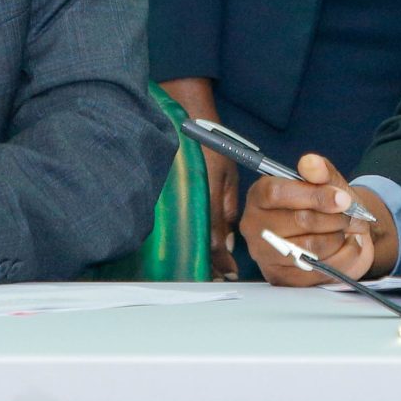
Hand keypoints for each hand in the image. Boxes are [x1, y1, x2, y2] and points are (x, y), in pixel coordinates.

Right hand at [158, 76, 239, 278]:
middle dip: (209, 264)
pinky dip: (188, 239)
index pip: (211, 242)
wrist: (183, 123)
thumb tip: (226, 242)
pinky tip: (194, 247)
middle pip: (198, 245)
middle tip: (221, 276)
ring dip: (198, 255)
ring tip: (209, 269)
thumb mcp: (226, 177)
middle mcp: (190, 205)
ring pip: (187, 238)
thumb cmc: (210, 146)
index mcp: (206, 199)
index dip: (220, 261)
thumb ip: (227, 210)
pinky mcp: (170, 200)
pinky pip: (179, 225)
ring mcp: (178, 204)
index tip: (230, 273)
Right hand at [240, 155, 392, 284]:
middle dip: (334, 218)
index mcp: (259, 196)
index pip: (277, 193)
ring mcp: (264, 254)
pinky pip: (317, 270)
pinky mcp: (280, 277)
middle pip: (298, 220)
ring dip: (338, 238)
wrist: (337, 235)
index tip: (343, 199)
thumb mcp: (327, 183)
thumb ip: (320, 171)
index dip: (314, 195)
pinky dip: (340, 258)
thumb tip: (311, 163)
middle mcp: (254, 226)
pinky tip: (344, 248)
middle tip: (351, 216)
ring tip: (347, 231)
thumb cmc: (326, 207)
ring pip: (309, 248)